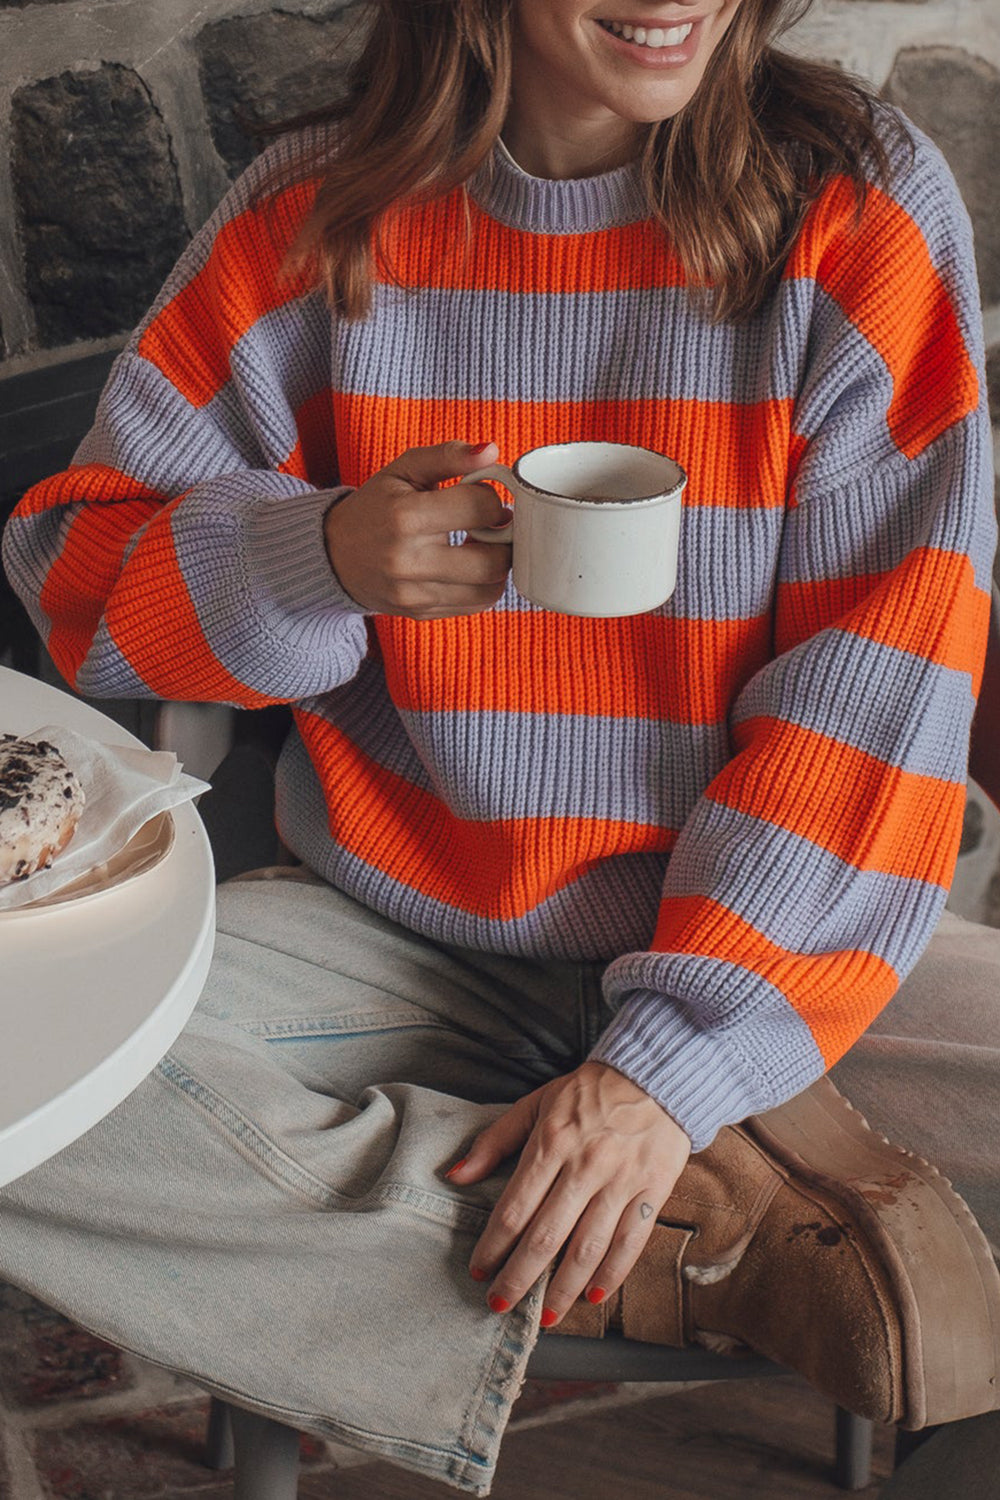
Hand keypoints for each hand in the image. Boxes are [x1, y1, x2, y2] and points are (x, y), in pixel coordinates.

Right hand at [323, 440, 510, 617]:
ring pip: (489, 588)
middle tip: (495, 526)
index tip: (485, 498)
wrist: (333, 553)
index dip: (493, 499)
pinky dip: (484, 585)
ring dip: (498, 565)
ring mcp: (414, 593)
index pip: (479, 508)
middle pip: (492, 560)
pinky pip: (476, 604)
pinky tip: (470, 566)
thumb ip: (448, 456)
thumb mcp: (404, 470)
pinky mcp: (421, 613)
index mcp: (404, 516)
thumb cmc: (375, 506)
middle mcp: (408, 561)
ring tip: (483, 545)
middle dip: (504, 540)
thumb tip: (492, 452)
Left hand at [447, 1061, 690, 1325]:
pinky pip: (629, 1243)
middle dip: (519, 1277)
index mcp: (551, 1142)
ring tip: (545, 1316)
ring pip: (587, 1248)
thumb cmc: (588, 1091)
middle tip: (499, 1303)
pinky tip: (591, 1296)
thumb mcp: (536, 1103)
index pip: (515, 1208)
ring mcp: (620, 1182)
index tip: (479, 1270)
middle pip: (546, 1237)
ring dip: (562, 1289)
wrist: (655, 1075)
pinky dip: (610, 1274)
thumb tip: (456, 1175)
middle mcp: (585, 1166)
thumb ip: (495, 1140)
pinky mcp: (652, 1192)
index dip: (493, 1245)